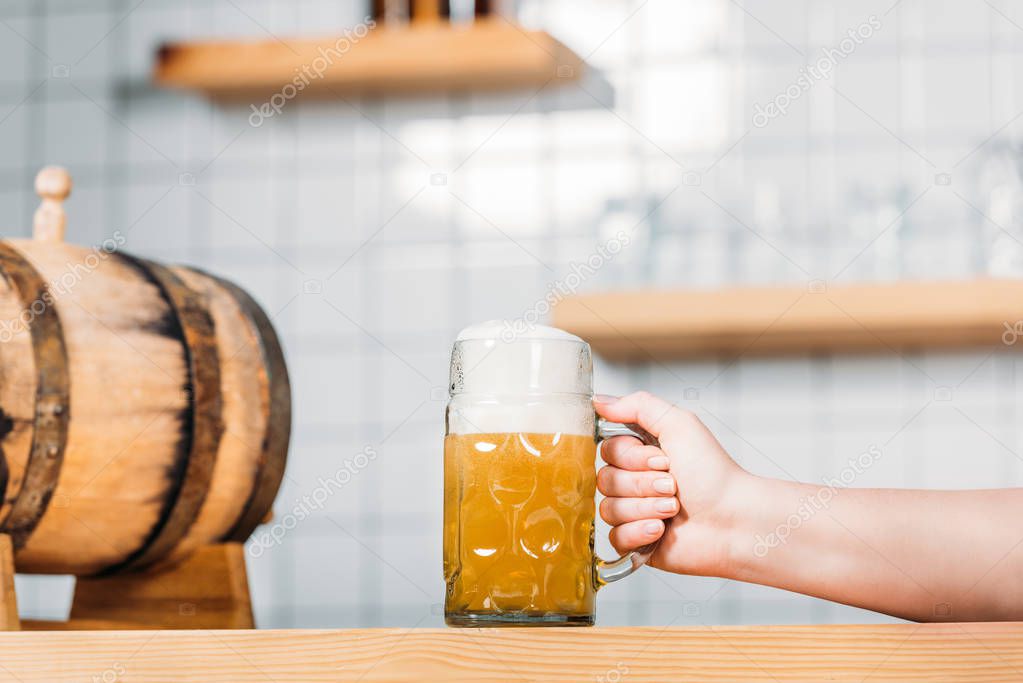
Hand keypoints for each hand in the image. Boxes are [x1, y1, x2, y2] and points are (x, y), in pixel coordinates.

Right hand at [595, 391, 752, 576]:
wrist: (734, 520)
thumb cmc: (715, 475)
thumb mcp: (679, 425)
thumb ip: (637, 406)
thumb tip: (600, 401)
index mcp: (642, 453)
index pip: (607, 450)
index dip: (631, 457)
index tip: (662, 459)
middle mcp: (635, 481)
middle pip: (605, 480)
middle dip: (642, 484)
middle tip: (674, 485)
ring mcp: (635, 512)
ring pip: (609, 508)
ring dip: (645, 507)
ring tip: (674, 508)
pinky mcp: (636, 541)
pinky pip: (614, 537)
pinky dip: (639, 532)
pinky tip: (662, 530)